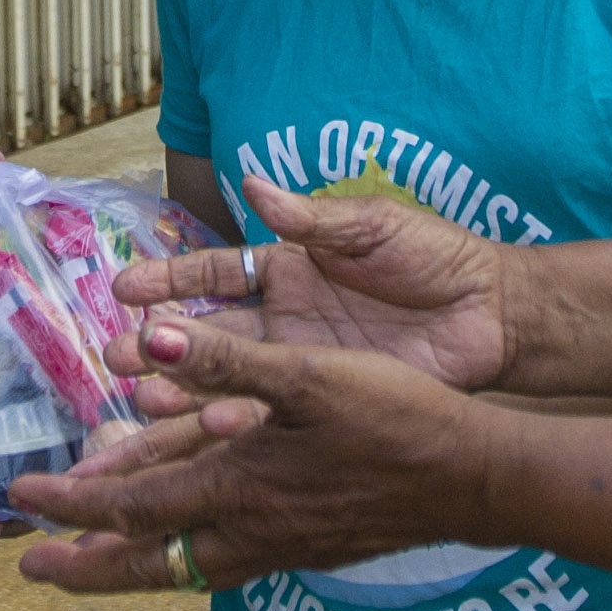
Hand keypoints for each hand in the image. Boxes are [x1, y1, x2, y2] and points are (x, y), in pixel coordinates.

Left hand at [11, 321, 511, 593]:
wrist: (473, 479)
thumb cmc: (398, 418)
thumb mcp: (312, 373)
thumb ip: (229, 358)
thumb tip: (153, 339)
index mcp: (239, 486)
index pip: (133, 506)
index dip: (72, 502)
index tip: (22, 499)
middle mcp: (250, 530)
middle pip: (147, 562)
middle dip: (83, 567)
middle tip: (31, 567)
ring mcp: (281, 548)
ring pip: (185, 571)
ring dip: (130, 571)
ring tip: (91, 571)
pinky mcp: (309, 549)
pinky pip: (224, 567)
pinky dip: (185, 564)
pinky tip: (188, 554)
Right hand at [110, 177, 515, 404]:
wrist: (495, 314)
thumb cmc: (437, 258)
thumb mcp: (371, 226)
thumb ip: (311, 216)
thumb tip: (249, 181)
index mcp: (286, 267)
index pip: (213, 273)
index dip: (168, 280)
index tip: (122, 288)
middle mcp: (282, 317)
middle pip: (207, 332)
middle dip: (160, 343)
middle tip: (117, 358)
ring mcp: (300, 362)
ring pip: (229, 377)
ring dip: (187, 387)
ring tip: (146, 399)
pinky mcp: (326, 400)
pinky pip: (273, 411)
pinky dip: (240, 419)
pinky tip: (211, 429)